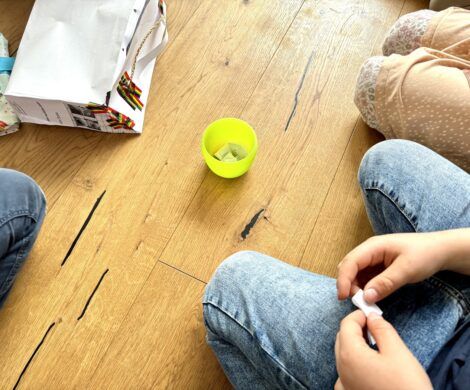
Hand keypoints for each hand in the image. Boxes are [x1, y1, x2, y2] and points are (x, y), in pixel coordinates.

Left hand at [334, 310, 431, 389]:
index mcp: (350, 354)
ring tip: (376, 345)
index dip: (360, 315)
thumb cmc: (407, 386)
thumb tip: (372, 317)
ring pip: (343, 355)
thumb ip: (382, 329)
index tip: (374, 315)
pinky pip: (345, 373)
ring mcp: (343, 384)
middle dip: (356, 329)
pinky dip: (354, 364)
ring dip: (355, 345)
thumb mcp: (398, 352)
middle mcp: (341, 369)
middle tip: (376, 328)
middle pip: (342, 338)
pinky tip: (371, 367)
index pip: (346, 324)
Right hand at [336, 231, 453, 303]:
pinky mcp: (377, 265)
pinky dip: (364, 287)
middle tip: (357, 302)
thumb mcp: (407, 270)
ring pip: (354, 272)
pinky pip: (364, 276)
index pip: (350, 262)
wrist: (441, 250)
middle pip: (348, 266)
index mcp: (373, 246)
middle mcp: (369, 250)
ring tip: (366, 301)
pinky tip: (372, 296)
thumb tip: (365, 297)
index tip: (343, 297)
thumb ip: (385, 283)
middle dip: (348, 284)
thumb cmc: (425, 255)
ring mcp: (372, 258)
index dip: (344, 279)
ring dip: (355, 286)